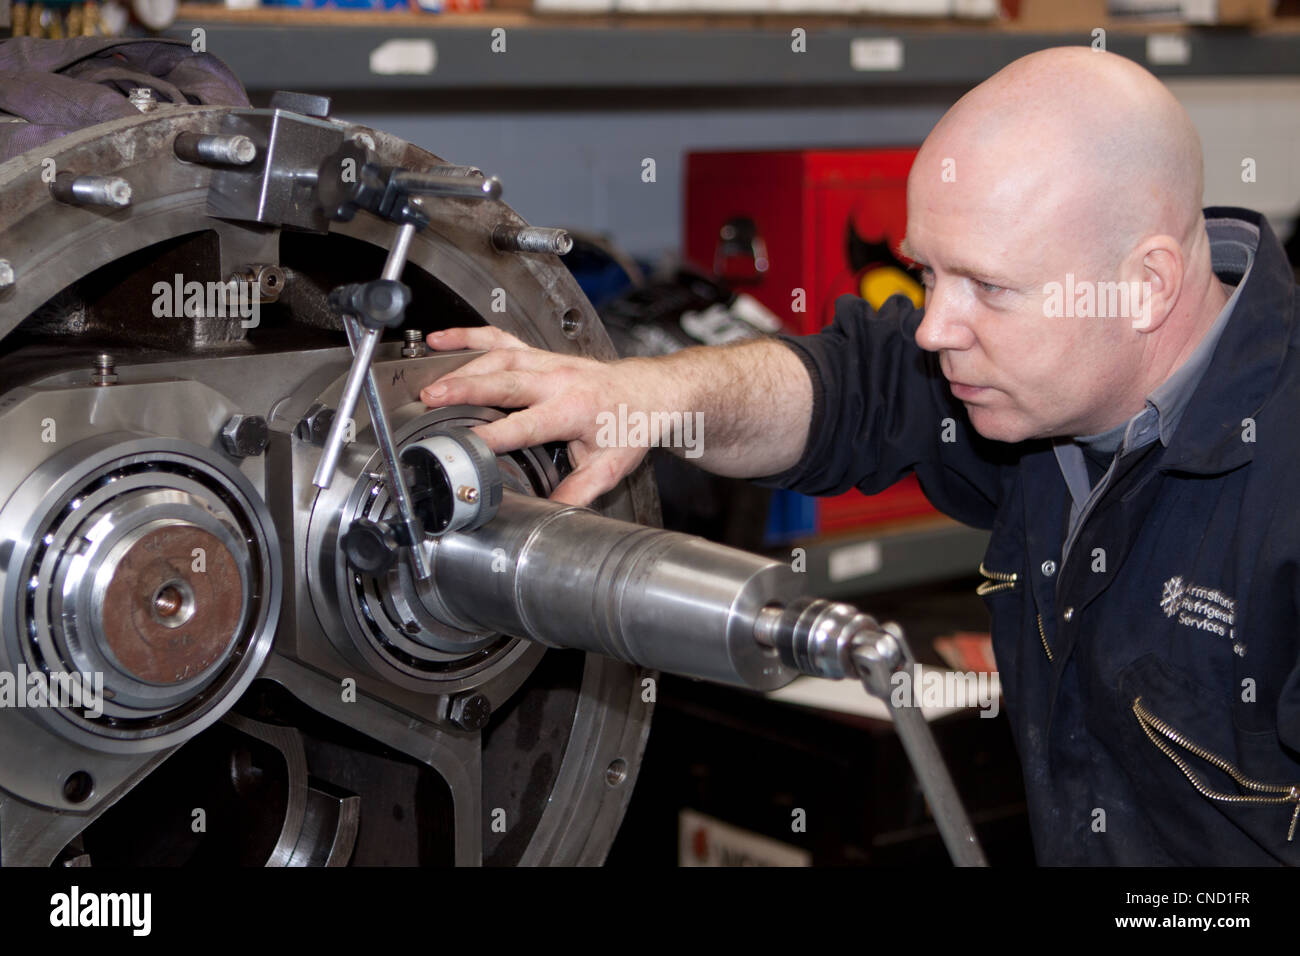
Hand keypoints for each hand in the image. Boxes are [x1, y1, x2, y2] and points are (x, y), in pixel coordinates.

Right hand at [419, 327, 653, 506]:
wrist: (652, 391)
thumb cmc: (632, 424)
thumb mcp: (611, 467)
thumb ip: (578, 492)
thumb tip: (549, 514)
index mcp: (574, 409)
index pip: (527, 424)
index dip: (495, 435)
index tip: (466, 446)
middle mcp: (559, 380)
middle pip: (506, 381)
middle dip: (467, 389)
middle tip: (432, 399)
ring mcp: (548, 361)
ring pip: (499, 357)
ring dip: (463, 368)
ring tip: (431, 384)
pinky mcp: (540, 353)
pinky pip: (501, 337)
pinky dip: (469, 336)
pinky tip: (441, 339)